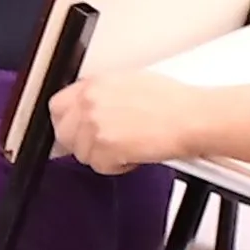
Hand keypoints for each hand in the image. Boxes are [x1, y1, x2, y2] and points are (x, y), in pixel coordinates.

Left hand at [49, 67, 200, 171]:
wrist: (192, 117)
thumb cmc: (174, 102)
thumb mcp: (130, 83)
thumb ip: (102, 95)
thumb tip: (91, 106)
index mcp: (94, 84)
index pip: (58, 106)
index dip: (68, 123)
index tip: (77, 131)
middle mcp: (90, 102)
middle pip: (64, 133)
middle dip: (83, 143)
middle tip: (106, 145)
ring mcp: (94, 124)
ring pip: (81, 153)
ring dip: (103, 156)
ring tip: (129, 146)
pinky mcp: (105, 146)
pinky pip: (99, 166)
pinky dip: (117, 167)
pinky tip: (135, 154)